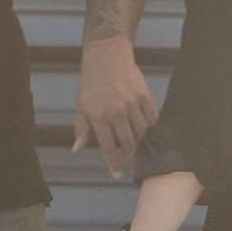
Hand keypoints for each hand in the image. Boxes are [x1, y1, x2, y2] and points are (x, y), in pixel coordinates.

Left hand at [71, 38, 159, 180]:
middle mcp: (116, 111)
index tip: (118, 175)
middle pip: (129, 143)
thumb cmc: (91, 82)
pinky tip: (154, 137)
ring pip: (143, 132)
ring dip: (146, 147)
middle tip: (136, 170)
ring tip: (147, 157)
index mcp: (98, 116)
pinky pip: (152, 117)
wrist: (106, 54)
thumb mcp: (82, 105)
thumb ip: (82, 129)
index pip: (108, 147)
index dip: (114, 164)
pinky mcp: (144, 94)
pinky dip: (154, 129)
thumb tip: (77, 150)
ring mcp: (132, 102)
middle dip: (133, 160)